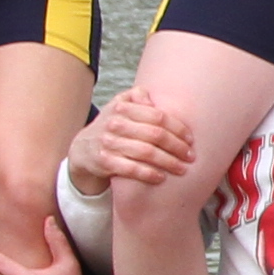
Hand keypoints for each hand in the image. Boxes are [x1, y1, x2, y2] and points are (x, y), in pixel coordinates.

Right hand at [72, 88, 193, 199]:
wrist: (82, 149)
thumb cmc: (111, 126)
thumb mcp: (120, 105)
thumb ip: (137, 97)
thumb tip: (154, 98)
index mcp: (123, 108)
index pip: (158, 116)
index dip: (178, 128)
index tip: (191, 139)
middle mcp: (115, 124)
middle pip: (155, 135)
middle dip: (177, 147)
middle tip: (191, 156)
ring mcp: (109, 143)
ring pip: (146, 153)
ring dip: (168, 162)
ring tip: (182, 168)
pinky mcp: (104, 161)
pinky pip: (131, 169)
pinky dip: (149, 174)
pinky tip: (162, 177)